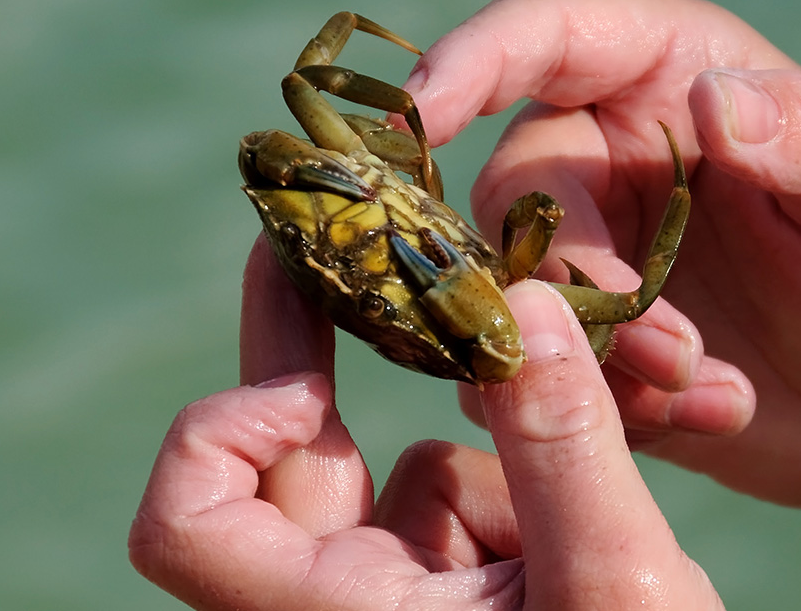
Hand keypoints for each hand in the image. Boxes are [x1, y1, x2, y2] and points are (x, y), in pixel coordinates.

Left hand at [127, 238, 722, 608]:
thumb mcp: (616, 583)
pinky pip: (462, 505)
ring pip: (410, 478)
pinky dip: (521, 495)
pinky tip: (589, 542)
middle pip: (284, 465)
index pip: (185, 524)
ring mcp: (397, 606)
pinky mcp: (452, 600)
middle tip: (345, 228)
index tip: (309, 389)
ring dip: (490, 465)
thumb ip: (565, 443)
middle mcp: (343, 610)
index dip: (220, 432)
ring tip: (587, 518)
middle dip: (318, 346)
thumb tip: (516, 294)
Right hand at [409, 0, 800, 505]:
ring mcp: (581, 256)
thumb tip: (714, 99)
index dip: (470, 58)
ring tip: (712, 389)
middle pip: (511, 192)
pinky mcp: (573, 347)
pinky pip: (531, 376)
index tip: (420, 111)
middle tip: (675, 352)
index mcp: (666, 76)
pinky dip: (610, 411)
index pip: (544, 35)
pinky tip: (712, 415)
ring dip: (595, 358)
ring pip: (510, 296)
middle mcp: (603, 155)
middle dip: (577, 280)